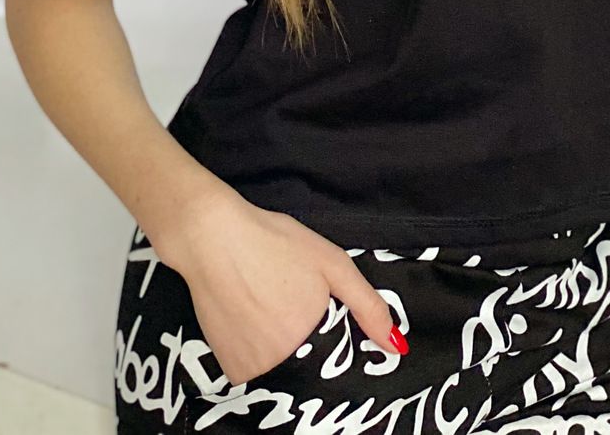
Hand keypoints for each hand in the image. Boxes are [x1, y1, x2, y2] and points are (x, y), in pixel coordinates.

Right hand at [160, 190, 405, 386]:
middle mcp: (283, 362)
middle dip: (308, 343)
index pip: (340, 361)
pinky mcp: (229, 368)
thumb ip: (367, 306)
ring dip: (283, 350)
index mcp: (314, 338)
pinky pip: (257, 371)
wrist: (212, 238)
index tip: (321, 316)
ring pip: (283, 370)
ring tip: (271, 307)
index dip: (337, 343)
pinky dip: (259, 353)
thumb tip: (398, 347)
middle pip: (310, 366)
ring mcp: (253, 369)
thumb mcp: (332, 263)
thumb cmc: (275, 243)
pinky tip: (253, 318)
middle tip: (289, 305)